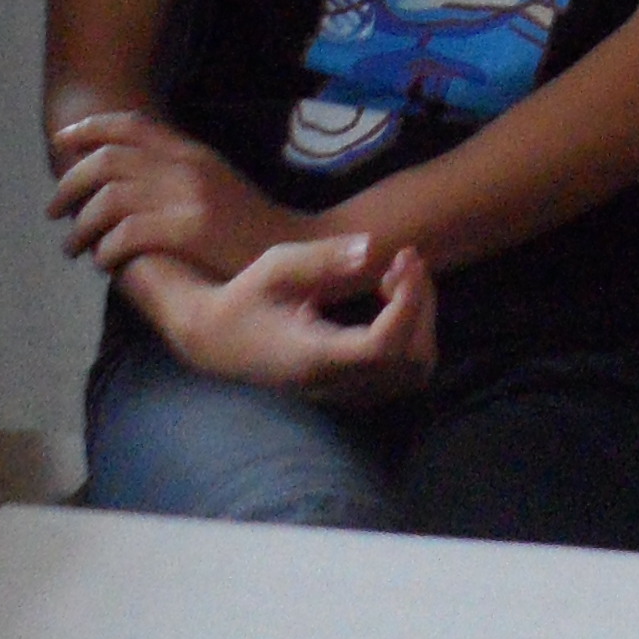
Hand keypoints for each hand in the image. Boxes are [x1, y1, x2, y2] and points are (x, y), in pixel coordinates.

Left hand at [47, 108, 312, 283]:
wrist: (294, 251)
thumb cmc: (248, 228)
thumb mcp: (214, 186)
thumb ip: (176, 176)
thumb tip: (125, 184)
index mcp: (191, 152)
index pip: (131, 125)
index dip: (90, 128)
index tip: (61, 142)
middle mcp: (187, 166)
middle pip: (109, 159)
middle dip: (71, 182)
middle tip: (53, 210)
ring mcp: (189, 195)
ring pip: (111, 197)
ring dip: (82, 223)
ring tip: (73, 247)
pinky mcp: (191, 229)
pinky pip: (129, 232)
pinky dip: (107, 247)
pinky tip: (104, 263)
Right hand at [153, 231, 437, 404]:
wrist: (217, 342)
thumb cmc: (243, 299)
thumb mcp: (274, 267)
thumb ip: (323, 258)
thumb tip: (371, 247)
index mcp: (315, 356)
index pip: (382, 346)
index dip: (409, 303)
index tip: (406, 257)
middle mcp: (334, 383)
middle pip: (409, 361)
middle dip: (421, 307)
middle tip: (403, 262)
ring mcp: (344, 392)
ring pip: (414, 372)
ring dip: (422, 322)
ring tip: (397, 280)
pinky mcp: (350, 388)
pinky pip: (402, 371)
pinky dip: (413, 334)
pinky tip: (390, 301)